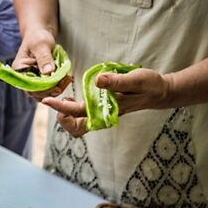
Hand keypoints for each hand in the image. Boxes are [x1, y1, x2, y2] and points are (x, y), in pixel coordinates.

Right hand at [13, 28, 70, 100]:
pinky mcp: (39, 81)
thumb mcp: (41, 44)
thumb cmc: (37, 36)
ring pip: (43, 93)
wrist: (40, 35)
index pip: (30, 86)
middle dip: (51, 90)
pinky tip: (64, 79)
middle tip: (65, 81)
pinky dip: (57, 86)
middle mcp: (23, 77)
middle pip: (36, 92)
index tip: (57, 86)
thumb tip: (48, 72)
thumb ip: (44, 57)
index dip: (44, 89)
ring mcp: (31, 80)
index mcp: (19, 69)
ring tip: (66, 79)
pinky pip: (47, 89)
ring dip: (56, 89)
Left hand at [41, 68, 170, 137]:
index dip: (61, 108)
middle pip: (75, 127)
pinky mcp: (103, 110)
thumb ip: (117, 81)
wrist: (160, 92)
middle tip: (54, 101)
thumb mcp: (135, 80)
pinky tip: (71, 98)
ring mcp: (102, 114)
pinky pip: (84, 116)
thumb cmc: (149, 85)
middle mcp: (103, 116)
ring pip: (78, 124)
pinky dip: (73, 110)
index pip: (79, 113)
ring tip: (63, 99)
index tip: (47, 100)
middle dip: (62, 117)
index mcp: (107, 111)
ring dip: (66, 115)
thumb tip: (98, 80)